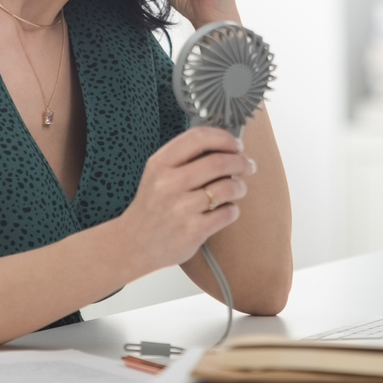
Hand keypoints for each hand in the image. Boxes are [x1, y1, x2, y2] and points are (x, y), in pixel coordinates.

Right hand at [117, 126, 256, 272]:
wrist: (134, 244)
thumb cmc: (153, 206)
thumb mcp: (158, 174)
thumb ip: (185, 158)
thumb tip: (226, 146)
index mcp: (160, 164)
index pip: (198, 138)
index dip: (224, 138)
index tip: (236, 144)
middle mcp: (168, 184)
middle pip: (219, 162)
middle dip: (241, 162)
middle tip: (248, 165)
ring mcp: (181, 208)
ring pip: (228, 187)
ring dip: (240, 186)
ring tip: (238, 189)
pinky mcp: (193, 231)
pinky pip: (228, 212)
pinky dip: (233, 209)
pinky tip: (226, 210)